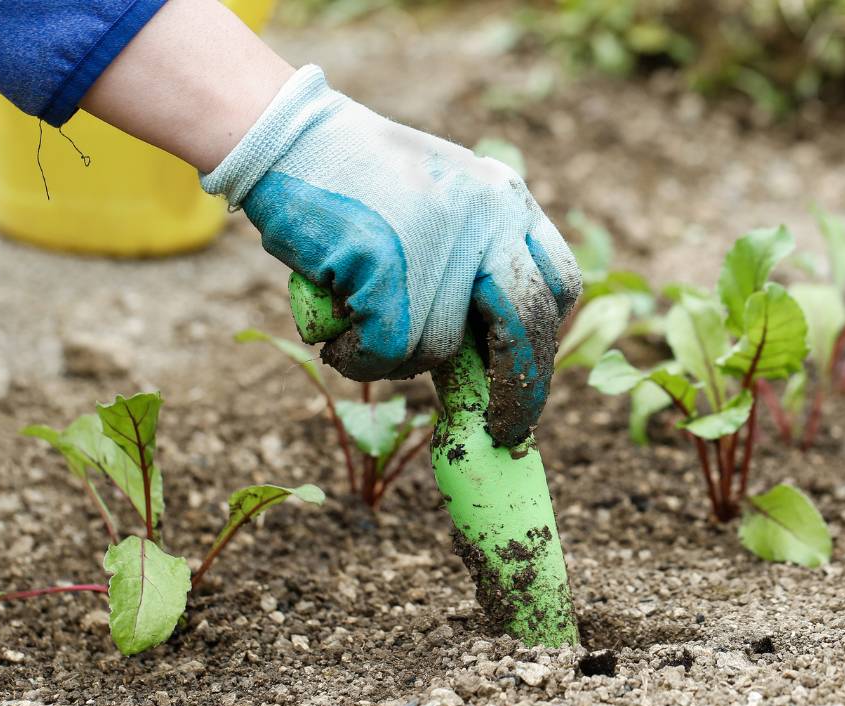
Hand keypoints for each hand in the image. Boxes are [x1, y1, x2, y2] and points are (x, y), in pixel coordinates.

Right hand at [201, 67, 579, 446]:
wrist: (286, 137)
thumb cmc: (353, 176)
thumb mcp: (439, 201)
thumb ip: (472, 257)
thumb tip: (486, 354)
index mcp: (506, 201)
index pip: (559, 284)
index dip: (545, 338)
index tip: (527, 371)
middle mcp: (489, 221)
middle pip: (527, 329)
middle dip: (520, 393)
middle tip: (506, 430)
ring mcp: (443, 247)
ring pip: (440, 350)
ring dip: (396, 357)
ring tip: (355, 327)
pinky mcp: (392, 272)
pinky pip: (388, 355)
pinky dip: (358, 359)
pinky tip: (337, 339)